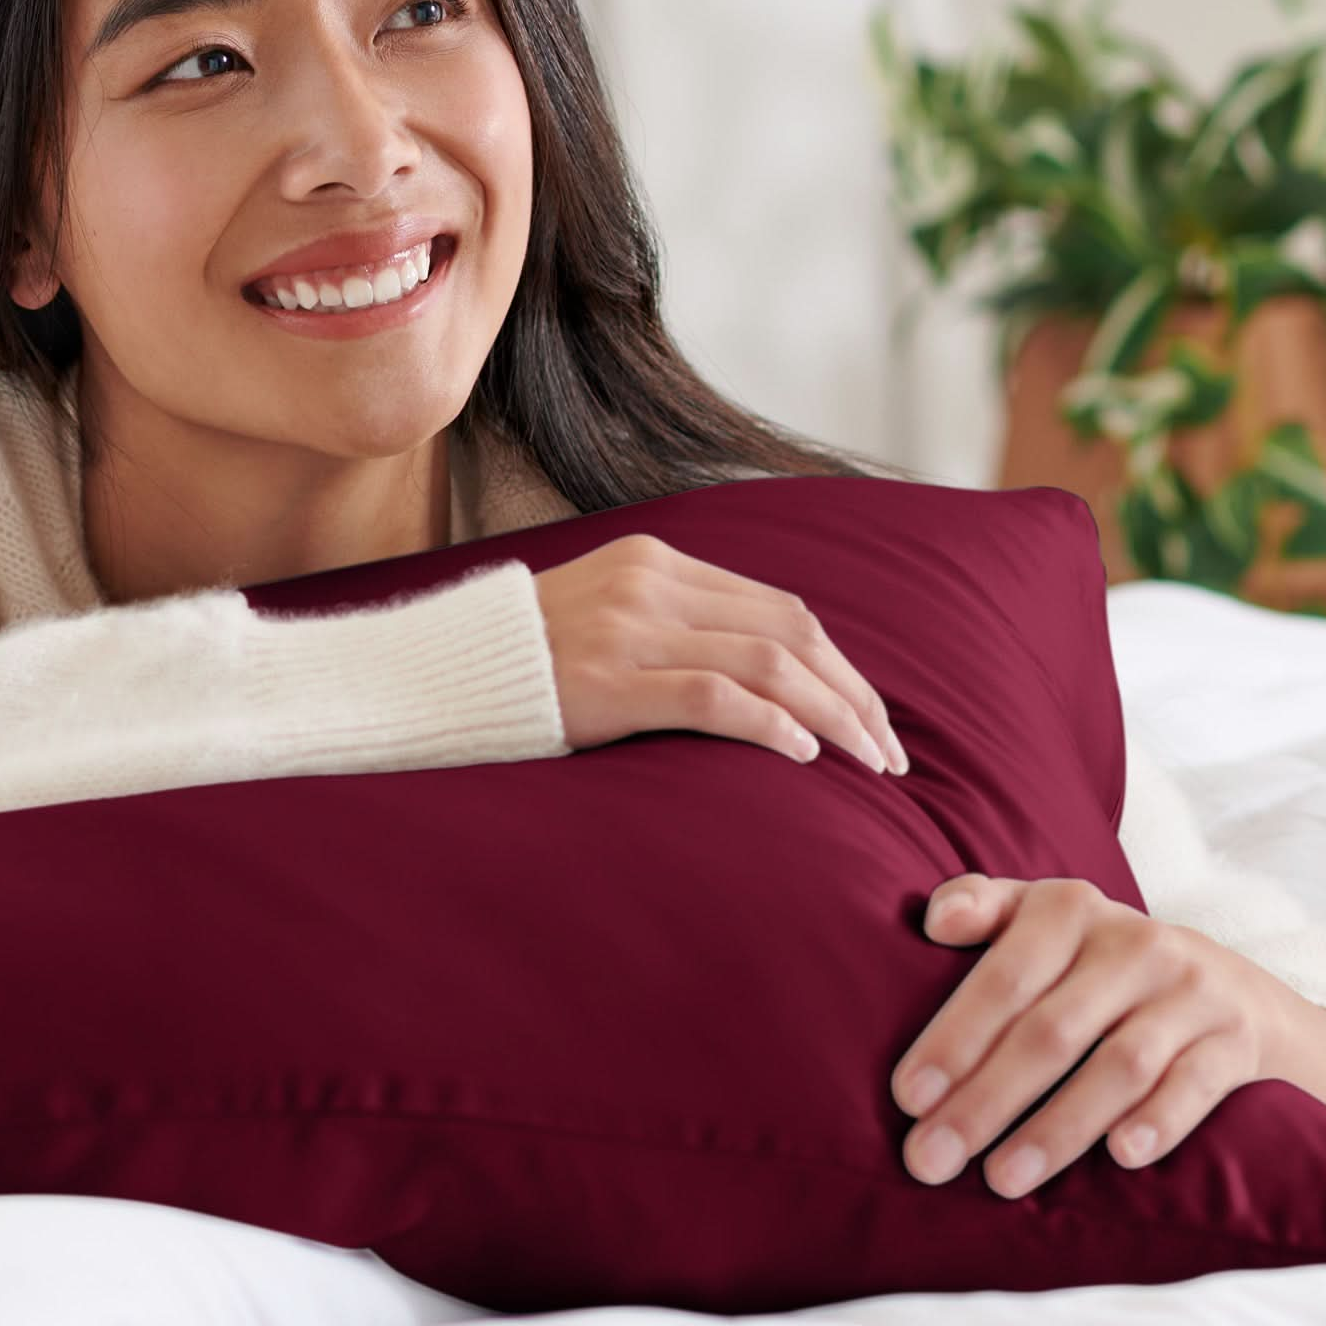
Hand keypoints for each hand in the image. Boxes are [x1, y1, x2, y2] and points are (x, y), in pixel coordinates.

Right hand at [531, 534, 908, 773]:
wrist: (435, 674)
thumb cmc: (526, 663)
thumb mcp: (606, 618)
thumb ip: (675, 626)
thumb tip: (762, 671)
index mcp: (656, 562)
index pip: (780, 607)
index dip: (840, 664)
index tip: (871, 714)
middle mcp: (649, 585)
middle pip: (789, 633)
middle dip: (853, 694)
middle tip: (889, 754)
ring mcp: (627, 630)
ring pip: (767, 664)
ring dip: (832, 716)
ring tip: (867, 763)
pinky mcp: (607, 682)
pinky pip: (713, 697)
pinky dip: (771, 725)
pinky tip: (803, 757)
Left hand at [889, 874, 1299, 1197]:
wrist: (1231, 985)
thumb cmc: (1098, 958)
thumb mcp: (1043, 916)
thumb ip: (983, 906)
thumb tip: (935, 921)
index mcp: (1069, 909)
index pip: (1003, 978)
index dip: (953, 1038)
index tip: (907, 1098)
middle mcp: (1133, 944)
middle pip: (1051, 1032)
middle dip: (984, 1101)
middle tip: (931, 1159)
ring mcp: (1190, 993)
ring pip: (1118, 1067)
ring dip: (1057, 1128)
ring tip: (1000, 1180)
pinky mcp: (1234, 1041)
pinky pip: (1195, 1085)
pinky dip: (1158, 1121)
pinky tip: (1120, 1158)